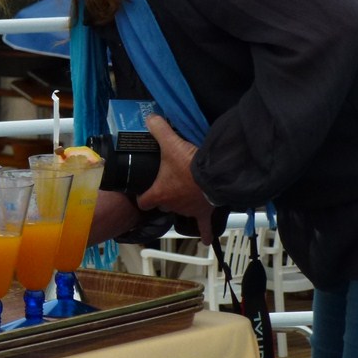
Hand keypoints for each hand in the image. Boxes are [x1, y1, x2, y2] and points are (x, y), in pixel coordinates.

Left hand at [135, 115, 215, 243]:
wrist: (215, 176)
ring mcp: (188, 210)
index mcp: (159, 193)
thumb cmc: (188, 163)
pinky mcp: (204, 213)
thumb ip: (158, 129)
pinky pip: (204, 227)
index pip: (143, 201)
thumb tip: (150, 117)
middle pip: (162, 204)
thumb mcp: (170, 143)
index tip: (143, 191)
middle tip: (166, 184)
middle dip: (163, 197)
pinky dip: (205, 232)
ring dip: (181, 204)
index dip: (142, 196)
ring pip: (180, 210)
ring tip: (184, 195)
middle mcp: (172, 205)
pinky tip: (205, 239)